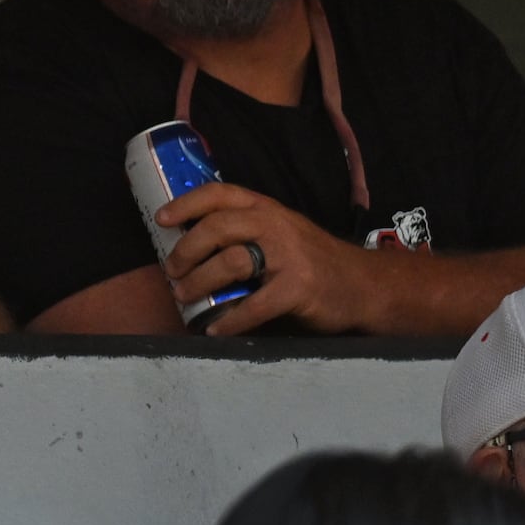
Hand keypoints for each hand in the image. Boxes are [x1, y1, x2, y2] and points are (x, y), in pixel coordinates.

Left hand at [158, 180, 369, 335]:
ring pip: (230, 262)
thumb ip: (244, 233)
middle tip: (171, 273)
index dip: (186, 204)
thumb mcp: (279, 234)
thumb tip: (188, 248)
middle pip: (217, 227)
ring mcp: (289, 256)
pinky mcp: (299, 288)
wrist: (364, 286)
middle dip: (186, 251)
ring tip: (185, 298)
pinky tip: (215, 330)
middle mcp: (276, 225)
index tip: (161, 220)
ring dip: (200, 283)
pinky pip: (253, 306)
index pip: (220, 194)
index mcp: (267, 209)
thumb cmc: (311, 262)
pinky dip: (229, 321)